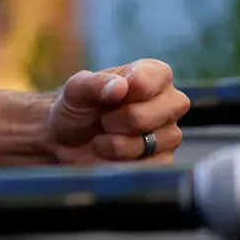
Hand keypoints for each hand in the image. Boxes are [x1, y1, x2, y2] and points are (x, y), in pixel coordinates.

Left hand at [47, 60, 189, 165]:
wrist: (69, 141)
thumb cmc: (78, 108)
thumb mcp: (76, 89)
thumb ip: (96, 83)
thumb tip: (121, 86)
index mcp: (153, 74)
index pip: (156, 76)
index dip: (131, 88)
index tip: (112, 94)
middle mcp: (169, 102)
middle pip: (155, 113)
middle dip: (118, 119)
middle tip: (104, 119)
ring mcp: (169, 133)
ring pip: (149, 142)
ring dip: (115, 143)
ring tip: (104, 136)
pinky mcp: (164, 160)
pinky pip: (149, 165)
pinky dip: (121, 162)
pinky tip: (111, 153)